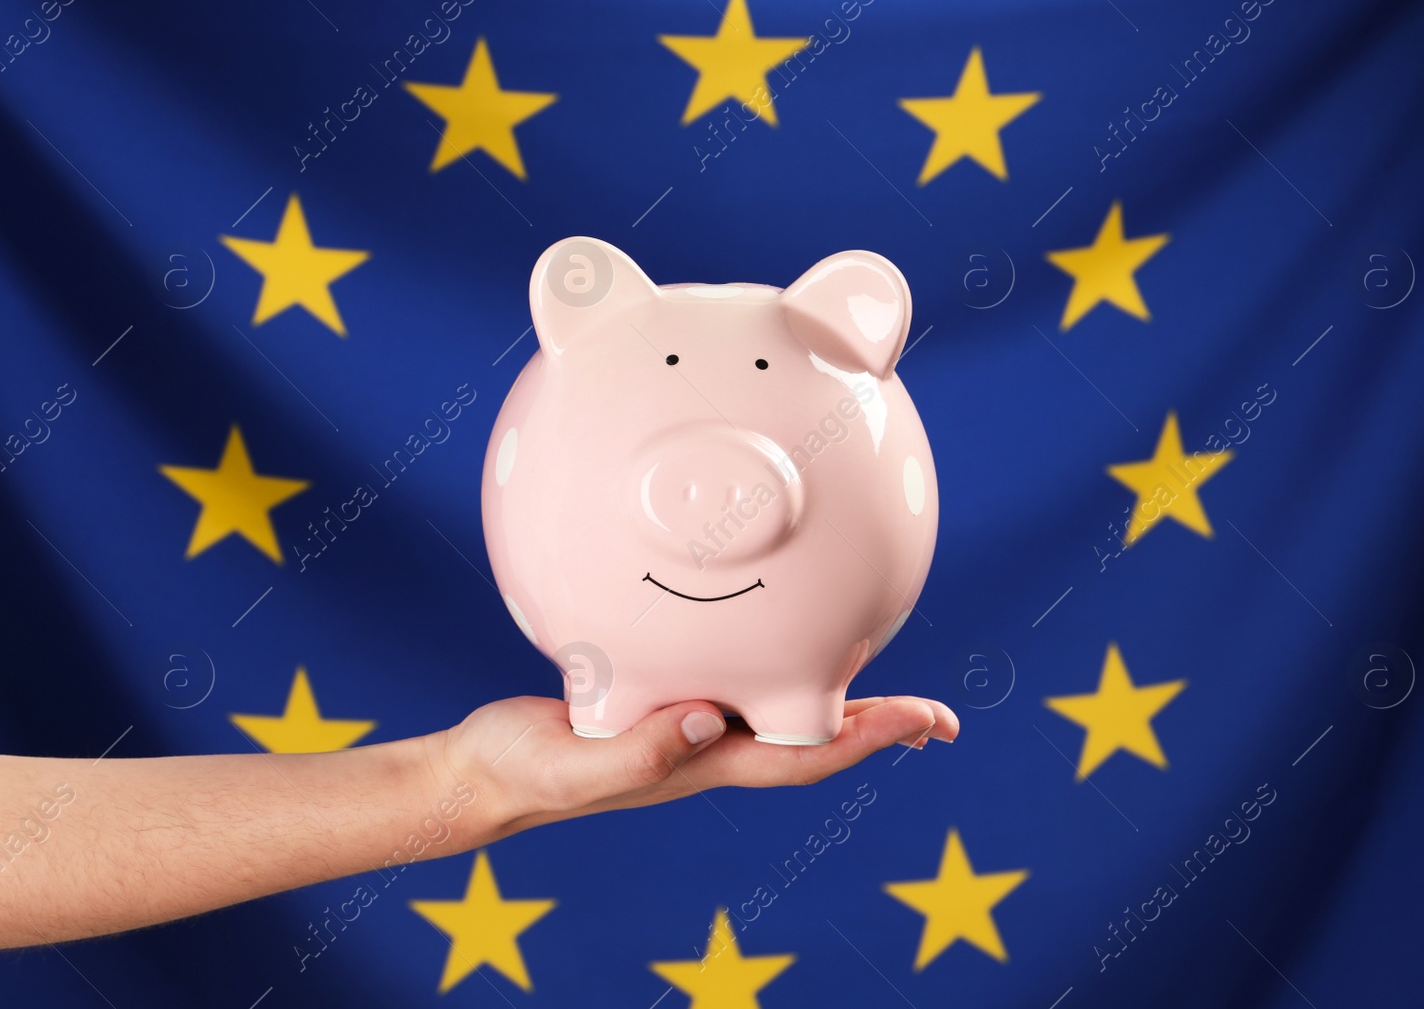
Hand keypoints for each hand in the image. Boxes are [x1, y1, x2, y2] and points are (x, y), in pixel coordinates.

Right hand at [437, 695, 959, 839]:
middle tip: (942, 719)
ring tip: (890, 692)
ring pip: (783, 714)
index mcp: (696, 765)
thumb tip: (707, 721)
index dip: (863, 740)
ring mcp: (688, 730)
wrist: (481, 775)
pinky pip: (738, 686)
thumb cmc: (520, 772)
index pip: (799, 757)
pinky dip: (779, 672)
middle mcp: (706, 749)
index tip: (922, 722)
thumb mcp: (572, 762)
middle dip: (879, 729)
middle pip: (812, 741)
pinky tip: (782, 649)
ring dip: (841, 704)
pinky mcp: (662, 702)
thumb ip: (638, 751)